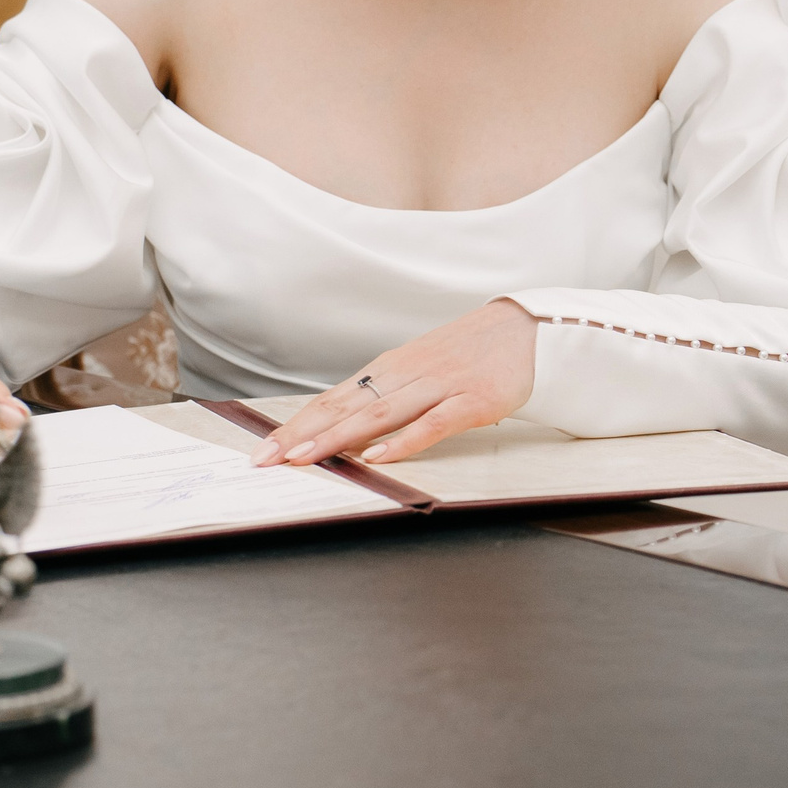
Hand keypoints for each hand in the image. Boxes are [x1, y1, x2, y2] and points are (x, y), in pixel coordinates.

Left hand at [255, 300, 537, 467]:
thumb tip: (342, 429)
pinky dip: (404, 440)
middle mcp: (406, 375)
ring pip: (379, 415)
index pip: (332, 400)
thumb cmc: (468, 353)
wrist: (524, 329)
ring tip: (305, 457)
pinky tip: (378, 455)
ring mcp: (438, 387)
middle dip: (302, 434)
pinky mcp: (471, 401)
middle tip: (266, 458)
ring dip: (338, 438)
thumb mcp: (419, 369)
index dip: (296, 424)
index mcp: (389, 370)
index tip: (262, 447)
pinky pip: (432, 423)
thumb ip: (385, 398)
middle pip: (345, 408)